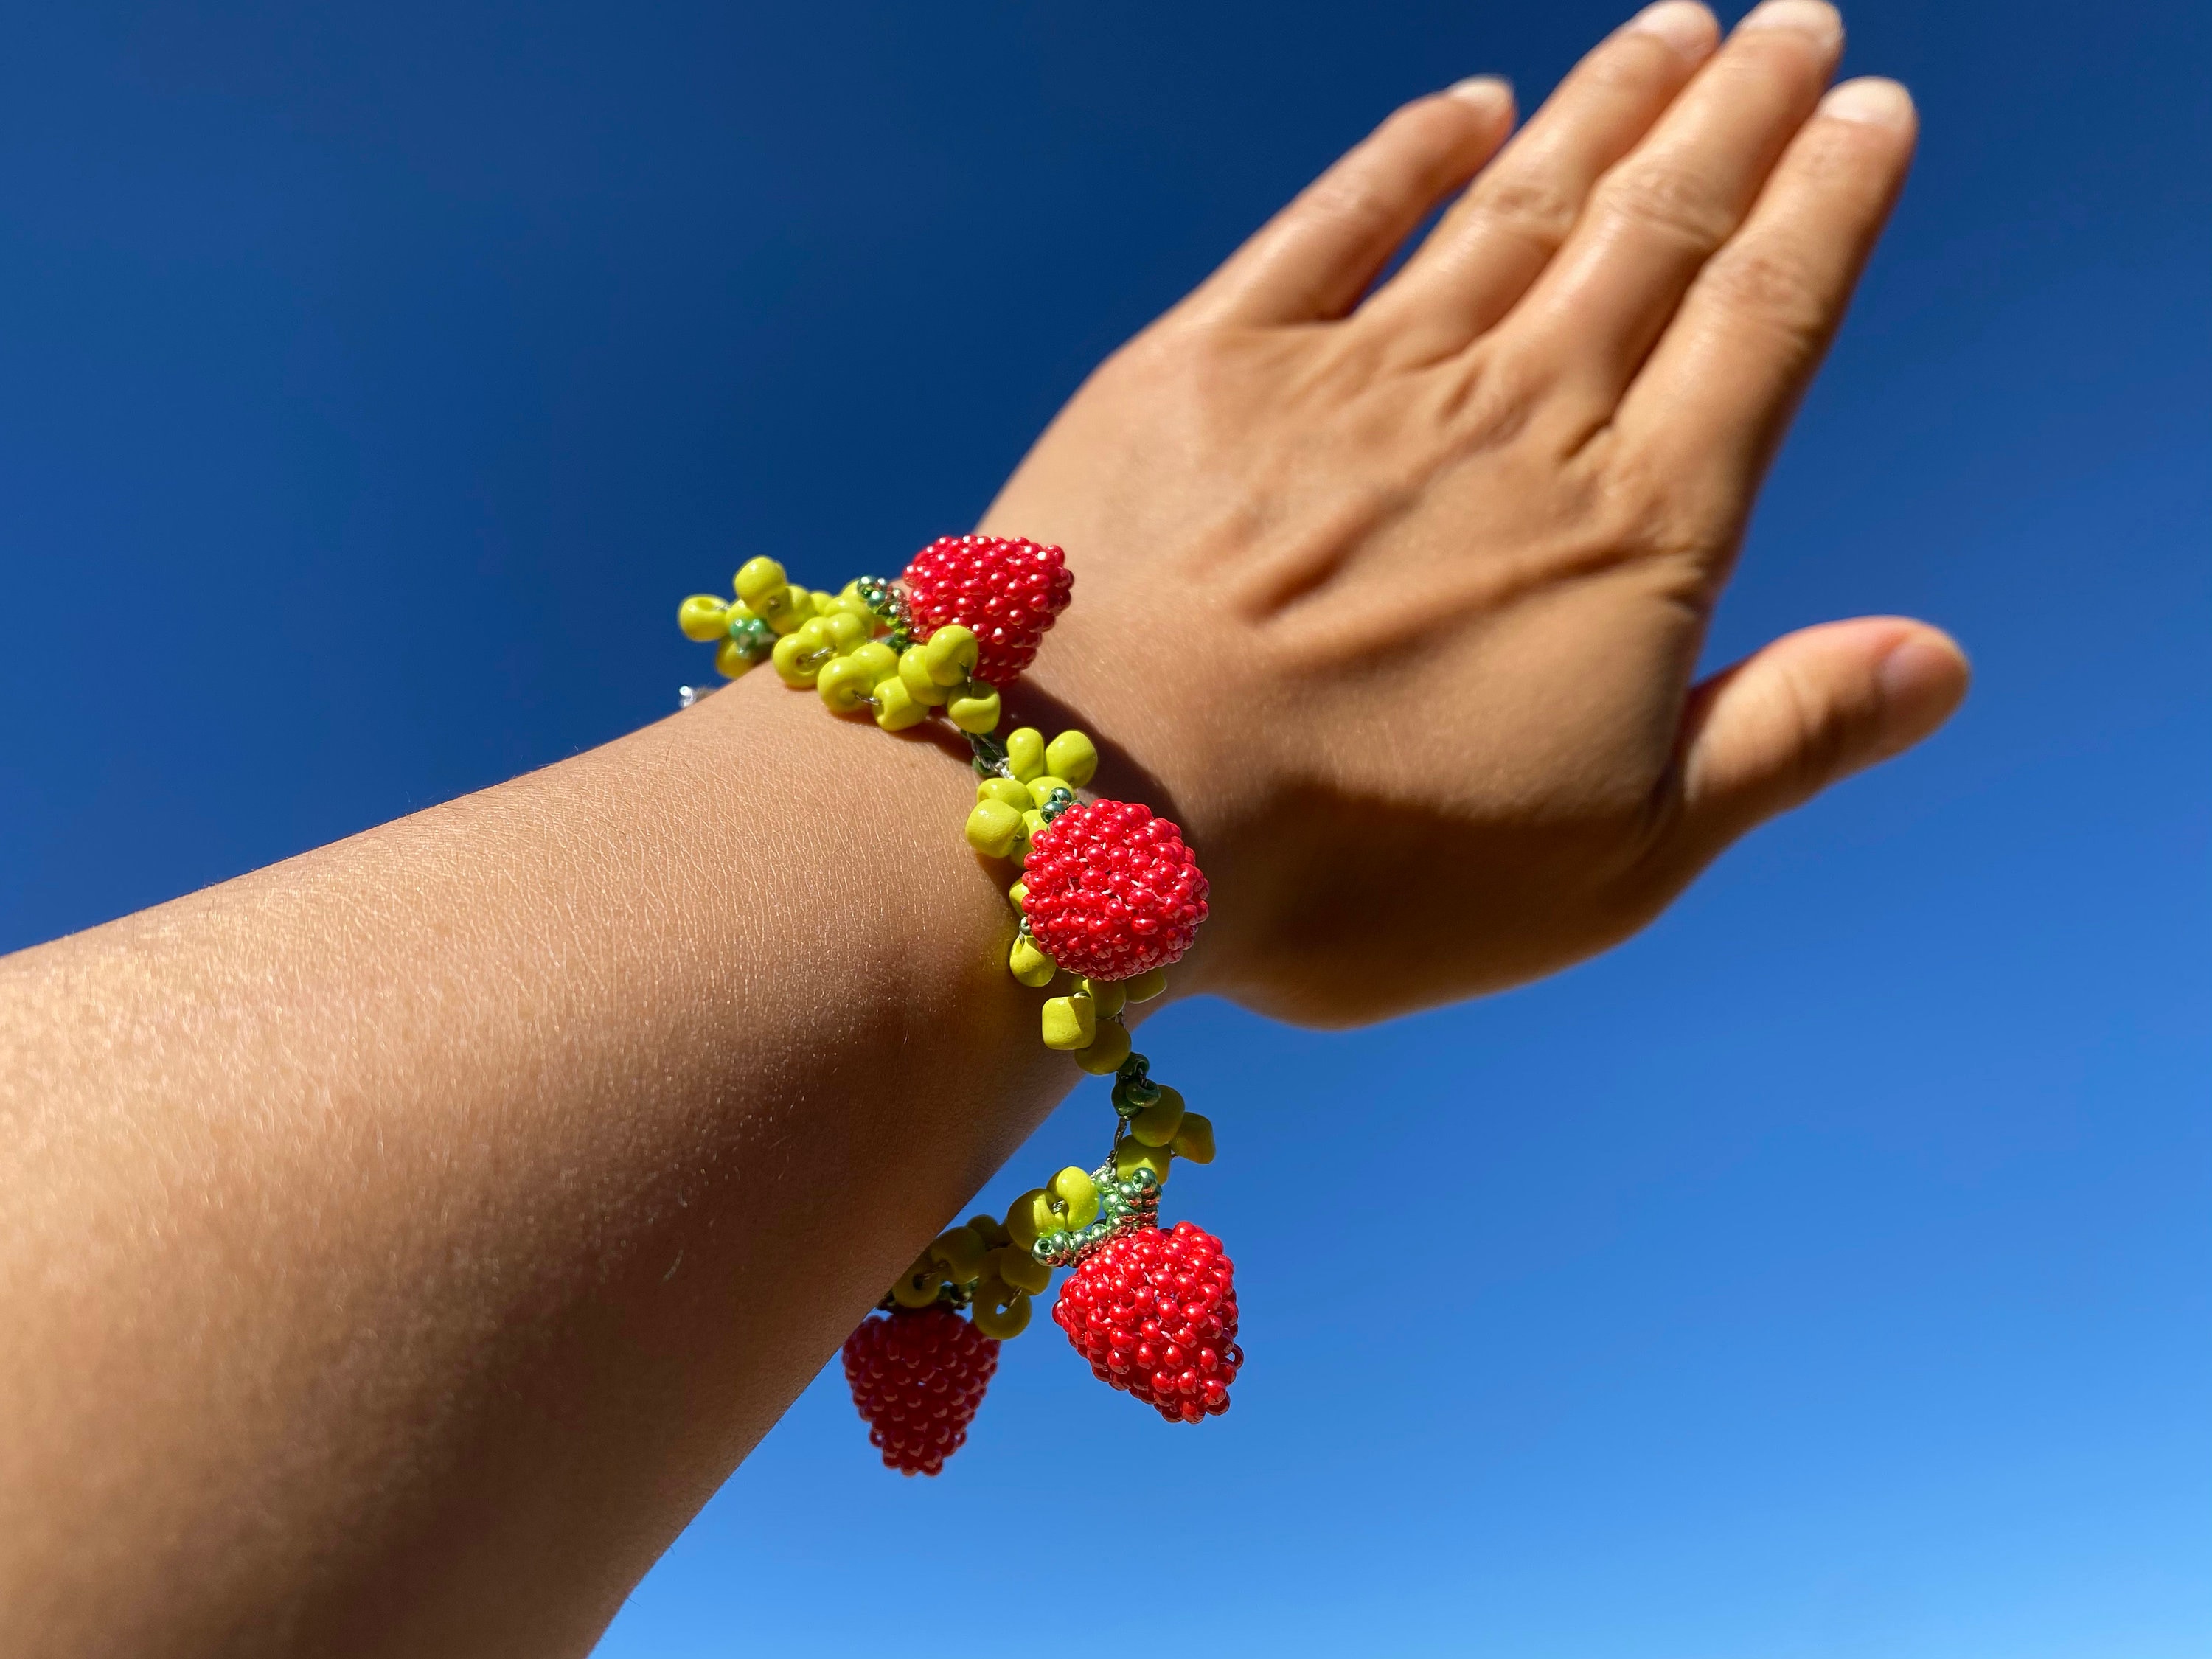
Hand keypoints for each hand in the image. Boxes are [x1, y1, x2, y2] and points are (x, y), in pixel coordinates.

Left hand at [986, 0, 1968, 1025]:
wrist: (1109, 810)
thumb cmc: (1364, 864)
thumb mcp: (1614, 859)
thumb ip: (1779, 741)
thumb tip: (1938, 662)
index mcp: (1629, 535)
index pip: (1762, 326)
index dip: (1828, 208)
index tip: (1872, 108)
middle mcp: (1513, 421)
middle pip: (1655, 233)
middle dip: (1738, 119)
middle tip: (1796, 22)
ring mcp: (1358, 379)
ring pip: (1520, 204)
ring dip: (1606, 106)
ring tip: (1677, 28)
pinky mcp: (1210, 366)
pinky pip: (1331, 225)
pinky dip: (1407, 153)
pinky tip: (1465, 104)